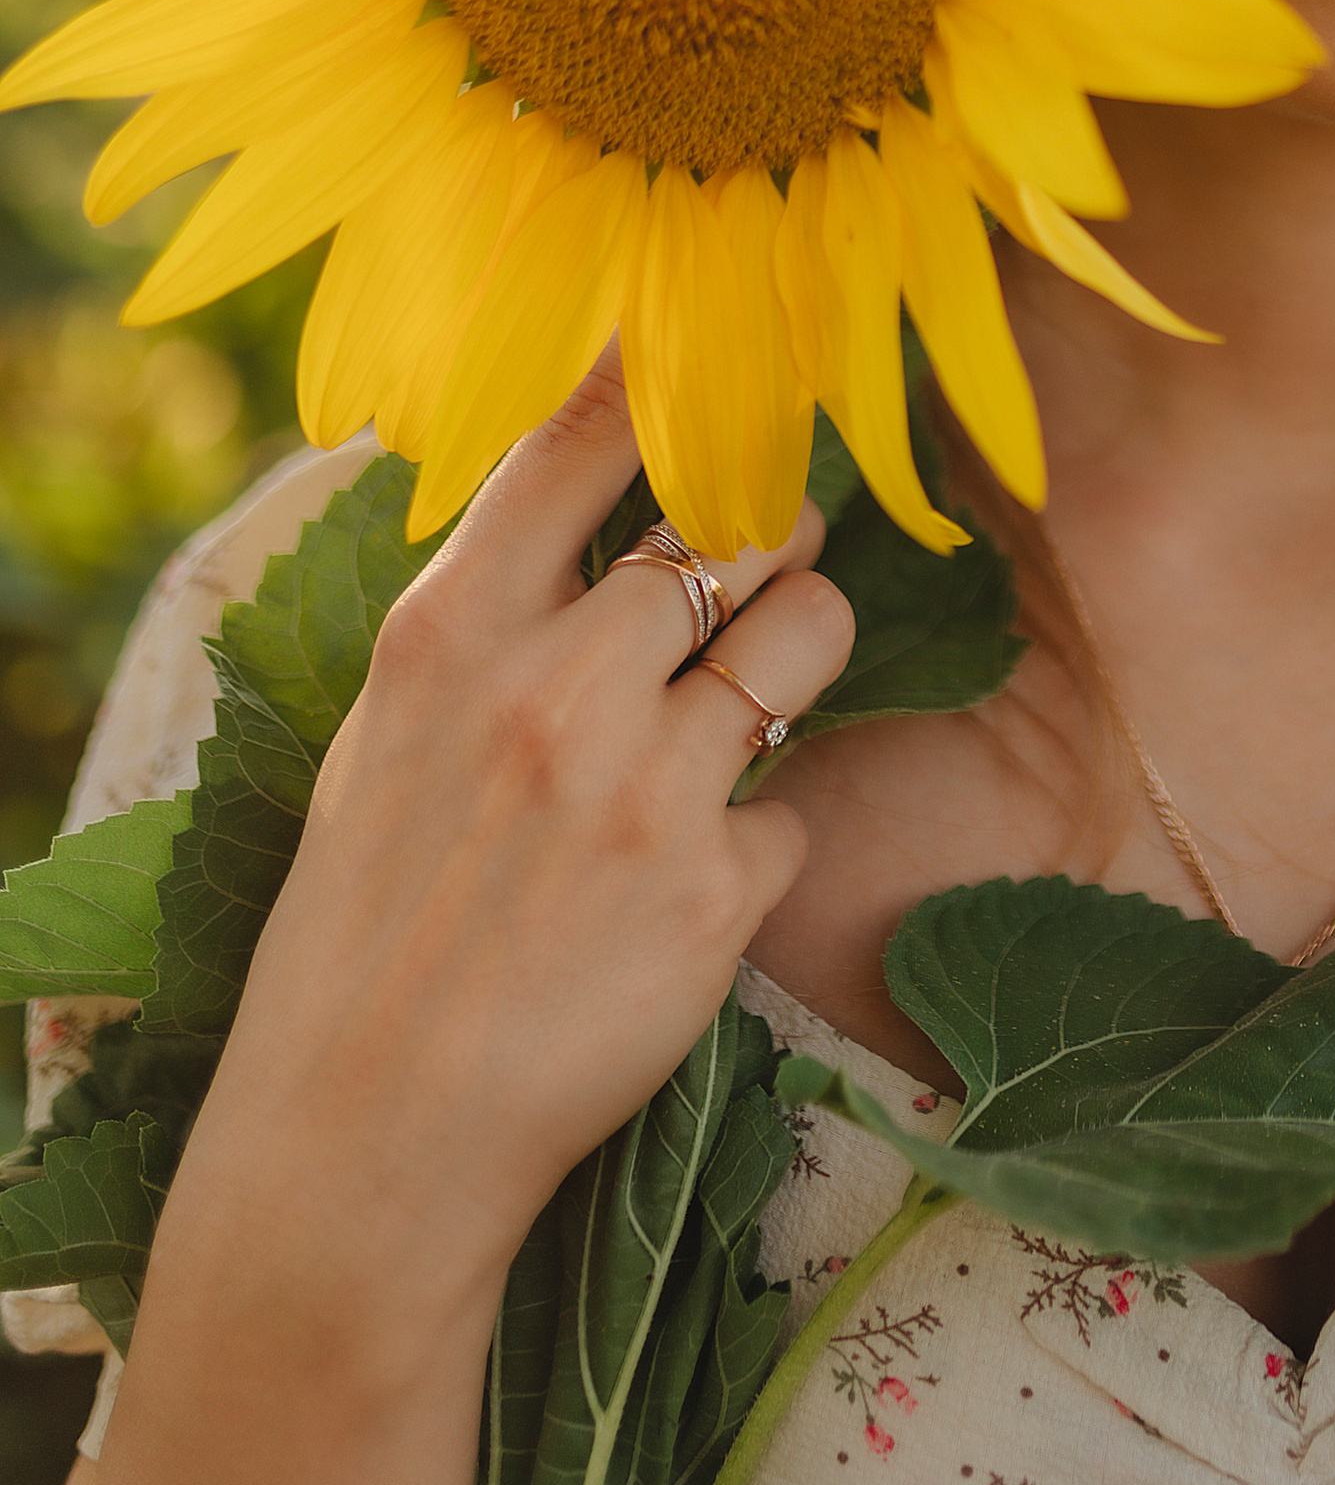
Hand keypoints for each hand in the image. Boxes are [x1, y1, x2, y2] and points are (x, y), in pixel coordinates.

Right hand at [193, 356, 855, 1298]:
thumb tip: (594, 500)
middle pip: (742, 522)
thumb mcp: (390, 728)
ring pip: (813, 631)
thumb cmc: (372, 917)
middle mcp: (558, 689)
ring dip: (806, 644)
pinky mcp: (720, 890)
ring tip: (764, 685)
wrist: (372, 1130)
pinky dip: (760, 835)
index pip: (579, 442)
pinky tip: (690, 882)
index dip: (663, 381)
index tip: (716, 354)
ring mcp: (648, 787)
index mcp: (454, 635)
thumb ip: (490, 611)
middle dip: (775, 525)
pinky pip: (793, 806)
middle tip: (771, 547)